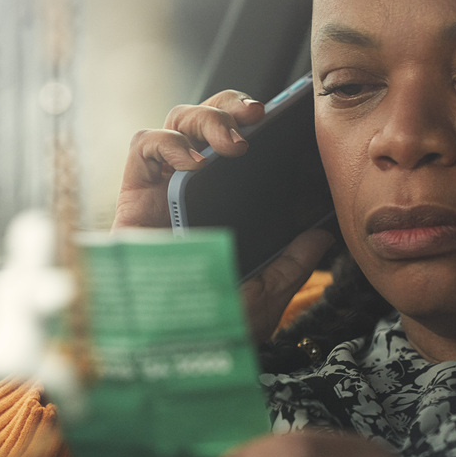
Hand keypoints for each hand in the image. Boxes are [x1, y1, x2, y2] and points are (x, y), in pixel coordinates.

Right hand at [112, 90, 333, 340]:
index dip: (253, 119)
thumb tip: (324, 234)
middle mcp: (189, 190)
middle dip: (231, 105)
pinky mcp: (132, 197)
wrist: (165, 350)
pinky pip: (142, 146)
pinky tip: (193, 163)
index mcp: (221, 205)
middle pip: (205, 120)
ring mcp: (160, 191)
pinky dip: (168, 142)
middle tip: (258, 115)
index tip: (283, 115)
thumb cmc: (209, 326)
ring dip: (207, 117)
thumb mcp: (266, 293)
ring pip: (176, 121)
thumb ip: (293, 262)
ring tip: (233, 142)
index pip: (235, 143)